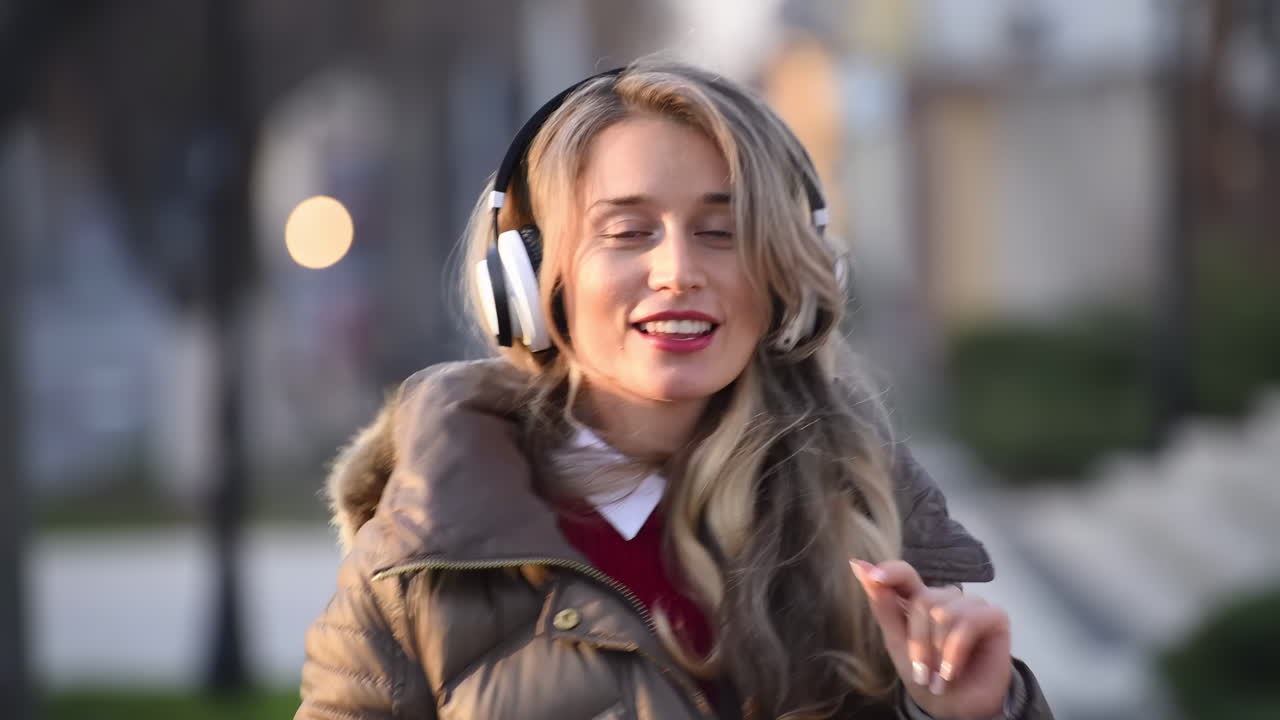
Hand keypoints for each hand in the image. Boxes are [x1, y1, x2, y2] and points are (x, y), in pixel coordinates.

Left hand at [851, 559, 1011, 719]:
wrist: (959, 709)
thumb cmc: (928, 677)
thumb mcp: (898, 644)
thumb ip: (883, 606)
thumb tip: (859, 565)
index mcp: (919, 600)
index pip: (905, 574)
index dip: (891, 572)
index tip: (874, 577)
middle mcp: (946, 597)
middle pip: (923, 601)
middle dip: (918, 643)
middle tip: (922, 673)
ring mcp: (971, 604)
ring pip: (943, 612)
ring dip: (937, 653)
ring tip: (938, 678)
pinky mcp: (995, 616)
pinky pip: (968, 623)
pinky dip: (954, 653)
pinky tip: (951, 673)